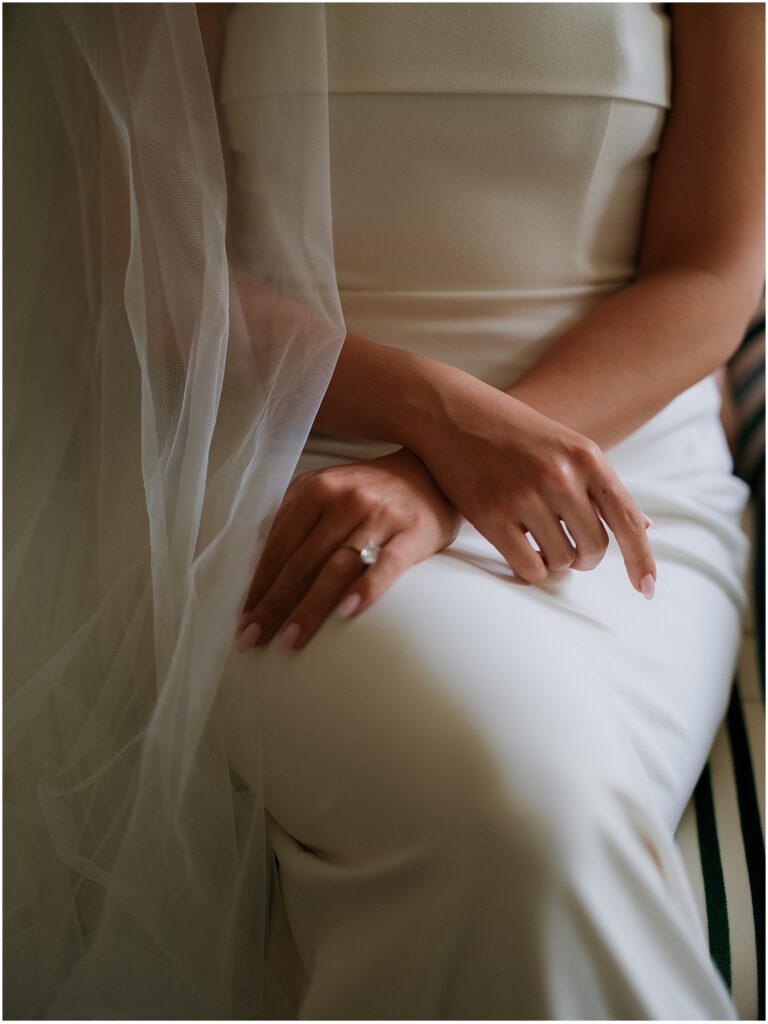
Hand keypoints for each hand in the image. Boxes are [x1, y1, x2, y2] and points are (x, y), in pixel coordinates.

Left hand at [235, 448, 461, 650]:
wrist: (430, 474)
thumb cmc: (369, 491)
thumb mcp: (325, 489)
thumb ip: (292, 517)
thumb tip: (257, 563)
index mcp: (317, 489)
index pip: (279, 546)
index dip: (258, 584)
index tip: (243, 619)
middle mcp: (345, 501)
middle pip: (301, 562)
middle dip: (273, 604)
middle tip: (252, 639)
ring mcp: (380, 517)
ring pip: (336, 568)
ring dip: (309, 608)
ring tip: (288, 641)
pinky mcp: (412, 534)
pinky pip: (386, 566)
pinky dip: (365, 589)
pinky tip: (346, 613)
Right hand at [408, 372, 655, 594]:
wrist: (451, 413)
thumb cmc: (513, 432)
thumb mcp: (566, 445)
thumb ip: (601, 485)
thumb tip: (645, 528)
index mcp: (586, 457)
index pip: (627, 521)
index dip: (640, 561)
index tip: (647, 590)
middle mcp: (559, 477)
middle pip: (595, 548)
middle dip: (586, 558)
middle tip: (571, 550)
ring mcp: (524, 496)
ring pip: (562, 561)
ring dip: (555, 562)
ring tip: (540, 542)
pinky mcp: (491, 515)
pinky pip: (529, 567)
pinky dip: (531, 569)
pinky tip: (522, 552)